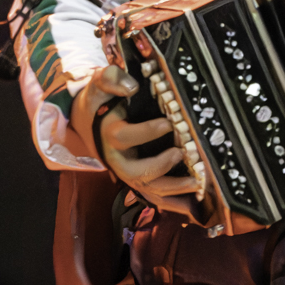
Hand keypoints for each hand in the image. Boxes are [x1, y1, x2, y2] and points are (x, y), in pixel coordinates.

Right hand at [69, 63, 198, 216]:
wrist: (87, 121)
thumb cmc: (99, 100)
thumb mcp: (100, 83)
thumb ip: (112, 79)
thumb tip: (131, 86)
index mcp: (109, 134)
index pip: (124, 137)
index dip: (147, 132)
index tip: (168, 123)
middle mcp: (117, 158)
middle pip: (135, 173)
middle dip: (160, 167)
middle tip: (180, 154)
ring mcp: (127, 171)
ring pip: (147, 188)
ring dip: (173, 189)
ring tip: (197, 183)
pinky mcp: (136, 178)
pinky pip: (153, 195)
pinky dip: (173, 202)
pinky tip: (193, 204)